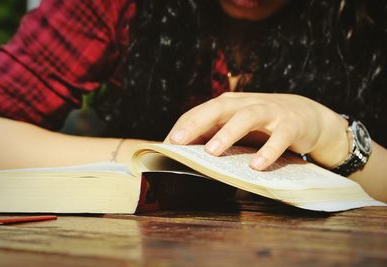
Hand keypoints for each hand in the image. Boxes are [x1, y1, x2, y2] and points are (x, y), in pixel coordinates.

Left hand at [165, 92, 349, 169]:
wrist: (308, 116)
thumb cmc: (264, 124)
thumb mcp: (239, 127)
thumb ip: (218, 135)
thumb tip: (187, 157)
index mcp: (231, 105)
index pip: (202, 111)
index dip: (184, 126)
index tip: (166, 144)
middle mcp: (248, 104)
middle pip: (220, 107)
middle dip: (197, 123)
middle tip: (179, 141)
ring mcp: (271, 112)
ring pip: (247, 117)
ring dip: (228, 133)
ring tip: (212, 152)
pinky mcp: (292, 124)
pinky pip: (280, 137)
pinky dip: (268, 150)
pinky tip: (256, 166)